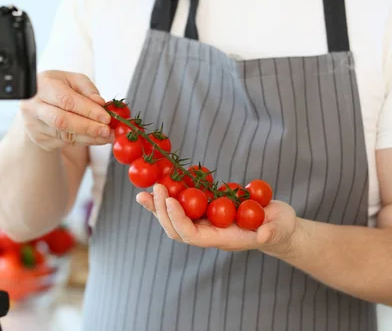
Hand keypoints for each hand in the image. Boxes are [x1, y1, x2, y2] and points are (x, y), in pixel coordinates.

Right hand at [20, 70, 112, 150]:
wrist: (33, 102)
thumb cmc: (54, 87)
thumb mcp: (71, 79)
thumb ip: (87, 88)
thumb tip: (100, 103)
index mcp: (42, 87)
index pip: (66, 101)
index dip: (88, 110)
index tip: (106, 117)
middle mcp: (34, 107)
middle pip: (62, 121)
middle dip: (88, 127)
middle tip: (107, 130)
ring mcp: (35, 126)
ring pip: (65, 136)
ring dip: (89, 137)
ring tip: (107, 136)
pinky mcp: (39, 139)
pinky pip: (65, 142)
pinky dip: (83, 141)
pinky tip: (95, 137)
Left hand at [137, 184, 297, 256]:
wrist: (276, 225)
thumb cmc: (280, 228)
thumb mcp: (280, 229)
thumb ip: (273, 232)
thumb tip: (264, 234)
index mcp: (221, 239)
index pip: (192, 235)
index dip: (179, 220)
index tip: (171, 200)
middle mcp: (208, 232)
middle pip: (175, 228)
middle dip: (162, 210)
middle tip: (153, 189)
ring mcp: (204, 222)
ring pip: (174, 217)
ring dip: (157, 205)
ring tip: (142, 192)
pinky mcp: (204, 210)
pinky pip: (181, 204)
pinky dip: (168, 196)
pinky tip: (157, 184)